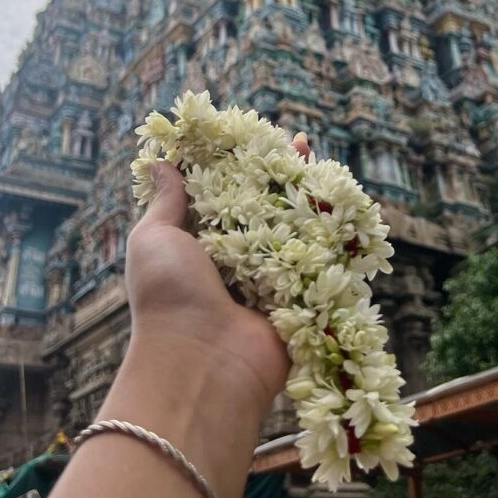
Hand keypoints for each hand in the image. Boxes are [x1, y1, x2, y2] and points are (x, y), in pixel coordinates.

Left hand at [124, 135, 310, 414]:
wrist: (202, 362)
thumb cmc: (168, 297)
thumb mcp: (154, 238)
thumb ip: (165, 201)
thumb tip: (160, 163)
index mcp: (199, 245)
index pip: (223, 194)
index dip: (238, 165)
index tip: (254, 135)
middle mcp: (235, 261)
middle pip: (263, 208)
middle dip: (281, 176)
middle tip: (298, 143)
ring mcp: (268, 281)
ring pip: (294, 231)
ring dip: (310, 199)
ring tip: (323, 165)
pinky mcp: (297, 300)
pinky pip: (318, 264)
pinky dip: (331, 239)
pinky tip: (343, 207)